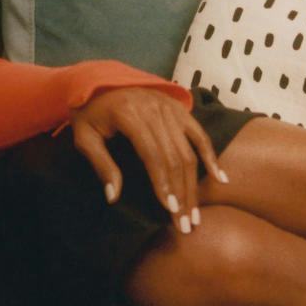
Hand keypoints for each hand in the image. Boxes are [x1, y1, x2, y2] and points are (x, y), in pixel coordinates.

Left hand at [69, 87, 228, 232]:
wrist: (98, 81)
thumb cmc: (90, 113)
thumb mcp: (84, 137)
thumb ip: (100, 164)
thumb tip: (114, 197)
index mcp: (130, 115)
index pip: (152, 154)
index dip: (163, 183)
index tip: (170, 209)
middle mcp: (155, 109)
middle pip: (175, 157)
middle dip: (182, 193)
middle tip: (186, 223)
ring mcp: (170, 108)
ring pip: (189, 151)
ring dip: (194, 185)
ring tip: (195, 214)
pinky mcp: (179, 109)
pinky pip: (200, 134)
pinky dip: (211, 156)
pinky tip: (220, 179)